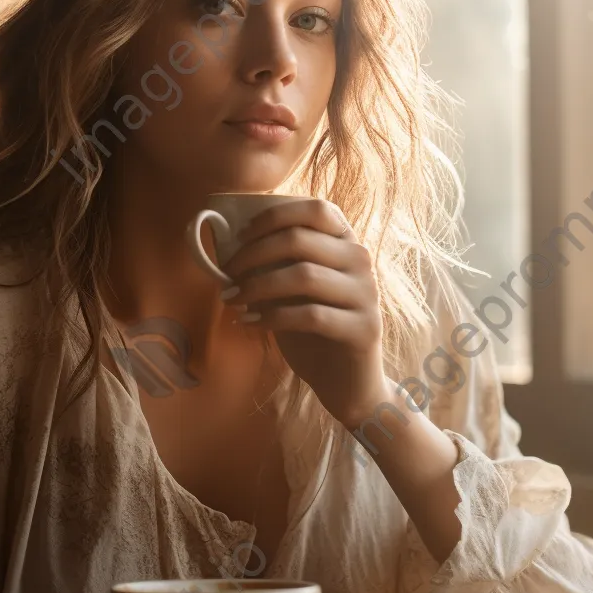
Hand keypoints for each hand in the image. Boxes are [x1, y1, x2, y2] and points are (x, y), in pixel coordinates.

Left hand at [221, 199, 390, 426]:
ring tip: (231, 299)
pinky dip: (272, 317)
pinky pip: (311, 315)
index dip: (273, 217)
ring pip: (304, 275)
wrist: (347, 383)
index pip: (316, 209)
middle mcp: (361, 261)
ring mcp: (366, 294)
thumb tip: (226, 249)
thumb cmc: (313, 331)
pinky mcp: (364, 328)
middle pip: (300, 240)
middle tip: (226, 274)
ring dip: (257, 286)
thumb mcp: (292, 292)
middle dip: (253, 254)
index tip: (239, 236)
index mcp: (346, 243)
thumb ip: (273, 266)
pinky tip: (250, 323)